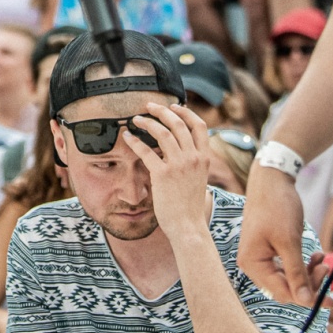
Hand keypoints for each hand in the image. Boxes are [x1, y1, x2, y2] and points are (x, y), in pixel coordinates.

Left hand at [122, 103, 216, 244]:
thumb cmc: (190, 205)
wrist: (188, 226)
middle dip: (163, 110)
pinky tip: (128, 137)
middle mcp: (194, 158)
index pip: (200, 126)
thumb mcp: (199, 179)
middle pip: (179, 123)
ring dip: (148, 122)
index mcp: (204, 158)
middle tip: (149, 106)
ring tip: (136, 119)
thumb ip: (193, 162)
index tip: (174, 106)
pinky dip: (135, 141)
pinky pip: (146, 151)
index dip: (186, 112)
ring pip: (163, 133)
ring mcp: (179, 165)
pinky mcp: (163, 175)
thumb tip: (179, 149)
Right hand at [237, 157, 316, 304]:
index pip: (282, 293)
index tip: (330, 299)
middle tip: (327, 270)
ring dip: (308, 273)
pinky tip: (316, 255)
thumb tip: (305, 301)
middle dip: (308, 283)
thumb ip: (297, 273)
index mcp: (252, 264)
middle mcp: (253, 264)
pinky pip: (287, 266)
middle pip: (285, 288)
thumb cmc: (276, 206)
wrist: (271, 180)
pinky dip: (303, 264)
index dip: (306, 298)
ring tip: (323, 260)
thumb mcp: (289, 241)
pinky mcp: (268, 250)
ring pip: (288, 278)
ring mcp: (260, 257)